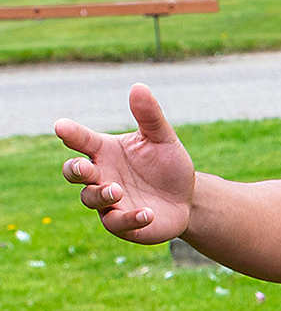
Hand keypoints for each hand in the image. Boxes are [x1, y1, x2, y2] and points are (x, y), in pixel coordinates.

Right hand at [55, 84, 195, 244]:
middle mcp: (101, 175)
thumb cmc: (168, 165)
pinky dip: (130, 218)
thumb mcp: (163, 139)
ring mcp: (109, 201)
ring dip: (102, 194)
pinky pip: (117, 223)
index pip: (82, 140)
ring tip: (118, 189)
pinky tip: (147, 213)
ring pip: (90, 198)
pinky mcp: (122, 224)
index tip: (61, 126)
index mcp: (106, 151)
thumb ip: (149, 116)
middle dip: (76, 169)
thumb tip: (139, 86)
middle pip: (75, 172)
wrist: (188, 199)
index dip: (71, 133)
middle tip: (86, 166)